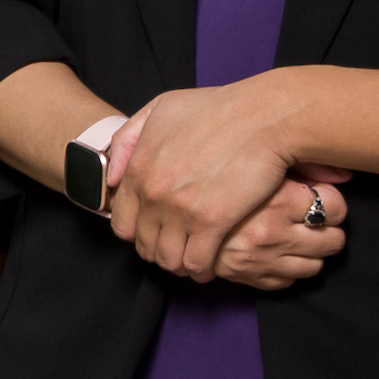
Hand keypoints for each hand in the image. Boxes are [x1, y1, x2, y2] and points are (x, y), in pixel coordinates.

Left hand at [102, 77, 304, 282]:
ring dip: (178, 263)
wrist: (264, 117)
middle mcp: (153, 194)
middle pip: (144, 246)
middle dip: (158, 249)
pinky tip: (208, 264)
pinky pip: (196, 263)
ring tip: (191, 258)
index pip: (121, 223)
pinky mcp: (212, 223)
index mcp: (139, 169)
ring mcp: (181, 211)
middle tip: (176, 246)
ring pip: (167, 260)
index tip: (155, 230)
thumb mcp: (161, 109)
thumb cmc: (218, 108)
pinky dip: (201, 269)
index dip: (138, 231)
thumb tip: (114, 176)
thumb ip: (129, 139)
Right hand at [209, 169, 354, 293]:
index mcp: (278, 199)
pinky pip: (286, 281)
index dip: (334, 202)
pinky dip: (286, 269)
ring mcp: (261, 257)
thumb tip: (346, 172)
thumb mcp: (259, 158)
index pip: (335, 207)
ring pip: (315, 267)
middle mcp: (272, 231)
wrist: (170, 201)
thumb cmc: (214, 170)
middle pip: (333, 241)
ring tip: (301, 238)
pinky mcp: (249, 276)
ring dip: (312, 253)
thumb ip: (302, 163)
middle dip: (330, 231)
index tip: (324, 198)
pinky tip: (279, 253)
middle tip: (318, 221)